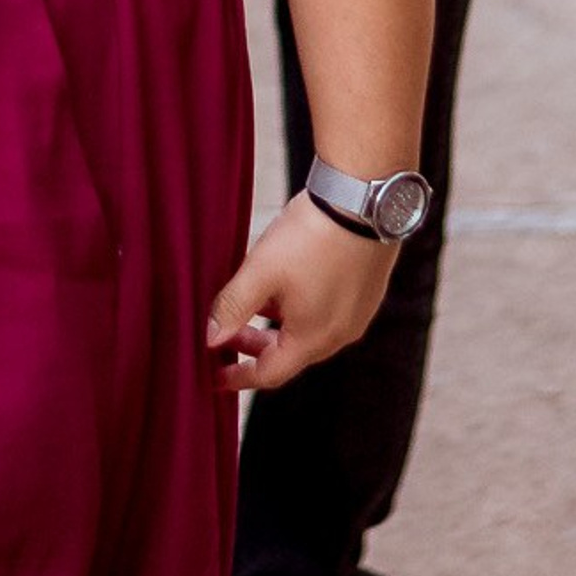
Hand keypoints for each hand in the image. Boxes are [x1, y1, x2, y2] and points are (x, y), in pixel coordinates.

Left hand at [204, 195, 396, 392]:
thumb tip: (209, 339)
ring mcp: (357, 314)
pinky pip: (326, 313)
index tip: (214, 376)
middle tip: (227, 335)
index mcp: (313, 338)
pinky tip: (286, 287)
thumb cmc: (312, 236)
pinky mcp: (366, 292)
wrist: (363, 199)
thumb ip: (233, 307)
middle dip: (255, 348)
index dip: (238, 376)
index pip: (269, 374)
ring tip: (252, 305)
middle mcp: (340, 334)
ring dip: (277, 328)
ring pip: (308, 333)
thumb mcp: (261, 270)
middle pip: (290, 355)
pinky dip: (299, 311)